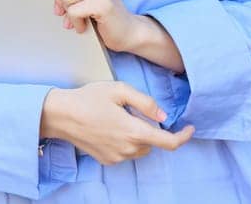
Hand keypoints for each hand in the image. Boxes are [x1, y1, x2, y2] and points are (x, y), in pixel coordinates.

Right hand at [39, 82, 195, 164]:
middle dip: (151, 128)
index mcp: (134, 131)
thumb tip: (163, 115)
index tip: (189, 128)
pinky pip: (126, 153)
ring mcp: (116, 157)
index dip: (183, 136)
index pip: (169, 142)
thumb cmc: (88, 99)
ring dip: (139, 136)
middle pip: (153, 143)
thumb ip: (145, 102)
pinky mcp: (107, 160)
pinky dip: (126, 142)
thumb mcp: (119, 90)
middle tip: (133, 111)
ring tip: (119, 118)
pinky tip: (111, 128)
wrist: (60, 116)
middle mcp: (127, 149)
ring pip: (140, 149)